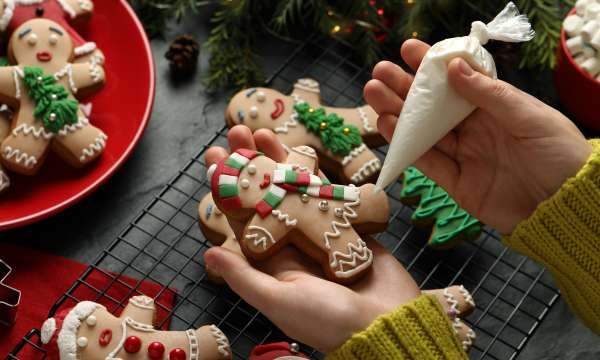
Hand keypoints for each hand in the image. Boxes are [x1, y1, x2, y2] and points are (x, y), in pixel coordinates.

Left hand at [203, 125, 419, 351]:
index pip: (242, 218)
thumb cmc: (329, 321)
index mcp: (271, 263)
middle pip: (265, 196)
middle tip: (236, 132)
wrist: (388, 323)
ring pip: (294, 189)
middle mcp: (292, 244)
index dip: (228, 188)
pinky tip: (302, 149)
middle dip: (250, 165)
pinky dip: (316, 172)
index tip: (214, 159)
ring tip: (262, 132)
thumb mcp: (280, 301)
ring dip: (279, 160)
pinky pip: (328, 193)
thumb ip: (246, 278)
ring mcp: (320, 232)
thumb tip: (208, 253)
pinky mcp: (347, 225)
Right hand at [364, 40, 592, 233]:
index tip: (409, 50)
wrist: (564, 209)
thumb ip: (489, 94)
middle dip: (405, 88)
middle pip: (433, 106)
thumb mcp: (529, 117)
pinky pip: (427, 161)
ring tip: (372, 94)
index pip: (458, 82)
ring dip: (397, 113)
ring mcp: (464, 156)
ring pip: (424, 131)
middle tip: (379, 73)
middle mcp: (475, 129)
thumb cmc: (558, 155)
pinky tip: (387, 125)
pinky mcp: (456, 183)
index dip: (433, 66)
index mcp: (495, 108)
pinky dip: (406, 145)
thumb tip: (455, 66)